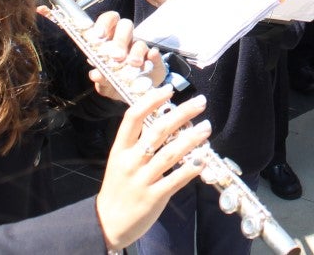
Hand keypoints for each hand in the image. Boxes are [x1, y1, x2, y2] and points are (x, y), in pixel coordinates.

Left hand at [81, 11, 165, 101]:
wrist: (136, 94)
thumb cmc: (116, 82)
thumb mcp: (106, 84)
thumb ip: (100, 78)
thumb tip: (95, 74)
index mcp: (109, 41)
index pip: (108, 21)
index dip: (104, 23)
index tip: (99, 35)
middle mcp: (125, 41)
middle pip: (125, 26)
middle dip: (120, 39)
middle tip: (116, 56)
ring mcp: (140, 49)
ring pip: (140, 42)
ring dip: (136, 52)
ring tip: (133, 64)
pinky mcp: (154, 59)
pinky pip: (155, 53)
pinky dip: (154, 55)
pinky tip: (151, 57)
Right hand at [95, 88, 210, 249]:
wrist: (107, 223)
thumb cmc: (118, 187)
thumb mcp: (120, 161)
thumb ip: (139, 143)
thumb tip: (167, 119)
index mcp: (120, 149)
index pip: (133, 118)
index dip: (151, 101)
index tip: (169, 89)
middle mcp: (130, 162)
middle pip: (158, 131)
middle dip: (181, 114)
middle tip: (201, 102)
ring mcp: (142, 180)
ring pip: (170, 154)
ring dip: (191, 138)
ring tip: (206, 127)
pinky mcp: (153, 197)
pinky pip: (175, 179)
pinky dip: (190, 168)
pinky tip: (203, 159)